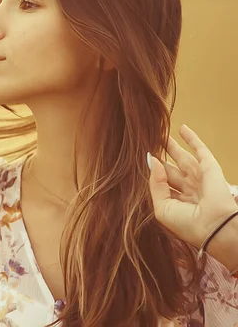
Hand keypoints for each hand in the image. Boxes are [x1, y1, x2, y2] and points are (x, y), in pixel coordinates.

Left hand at [148, 124, 237, 249]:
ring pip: (182, 157)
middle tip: (148, 144)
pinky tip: (182, 128)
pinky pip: (200, 150)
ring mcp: (199, 178)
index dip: (152, 172)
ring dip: (172, 145)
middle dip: (161, 157)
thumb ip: (155, 184)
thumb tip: (152, 160)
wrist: (215, 227)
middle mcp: (189, 189)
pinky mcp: (210, 168)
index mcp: (178, 202)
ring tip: (159, 134)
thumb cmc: (188, 224)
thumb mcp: (162, 207)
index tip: (139, 159)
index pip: (162, 182)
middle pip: (170, 168)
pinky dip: (192, 139)